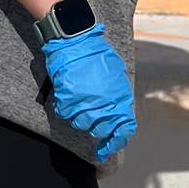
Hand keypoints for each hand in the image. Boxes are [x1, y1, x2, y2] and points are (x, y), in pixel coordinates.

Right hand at [42, 24, 136, 163]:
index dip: (115, 142)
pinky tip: (68, 92)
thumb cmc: (96, 54)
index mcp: (120, 98)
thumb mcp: (117, 74)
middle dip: (96, 125)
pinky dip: (65, 106)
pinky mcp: (68, 98)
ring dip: (79, 114)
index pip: (122, 130)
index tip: (106, 149)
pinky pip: (65, 112)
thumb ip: (118, 95)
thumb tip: (118, 113)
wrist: (76, 39)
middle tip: (90, 110)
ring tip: (79, 96)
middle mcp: (104, 104)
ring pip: (81, 123)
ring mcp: (85, 102)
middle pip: (99, 129)